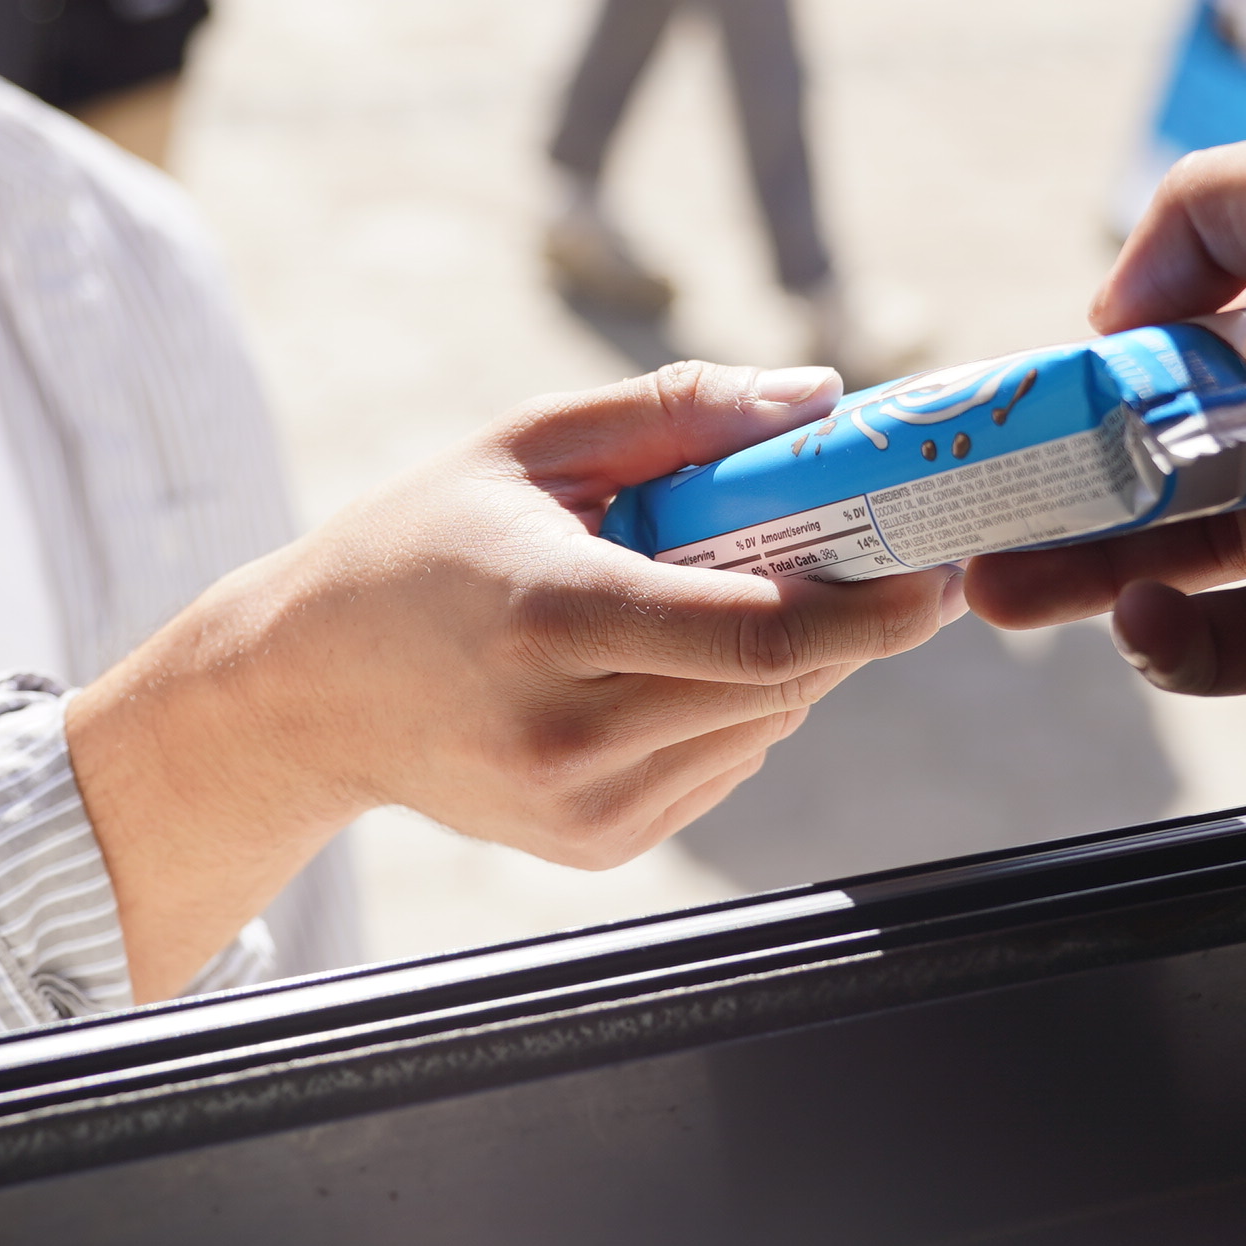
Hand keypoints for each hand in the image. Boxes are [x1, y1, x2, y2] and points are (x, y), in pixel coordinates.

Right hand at [70, 362, 963, 992]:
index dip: (872, 610)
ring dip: (783, 660)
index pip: (758, 635)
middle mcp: (570, 733)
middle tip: (865, 551)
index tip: (939, 574)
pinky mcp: (595, 846)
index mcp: (554, 619)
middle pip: (782, 683)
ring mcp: (583, 806)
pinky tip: (658, 663)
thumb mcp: (530, 445)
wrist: (306, 692)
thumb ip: (678, 413)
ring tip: (705, 594)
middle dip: (844, 617)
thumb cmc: (419, 545)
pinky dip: (731, 706)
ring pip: (765, 727)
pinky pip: (724, 763)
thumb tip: (818, 399)